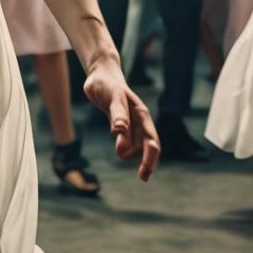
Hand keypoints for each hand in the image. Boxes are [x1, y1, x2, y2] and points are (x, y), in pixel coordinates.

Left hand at [83, 58, 159, 181]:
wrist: (101, 74)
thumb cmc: (107, 84)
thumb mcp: (112, 97)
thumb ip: (117, 114)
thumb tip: (120, 133)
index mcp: (141, 114)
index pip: (151, 140)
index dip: (149, 157)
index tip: (144, 172)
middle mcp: (139, 120)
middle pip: (148, 145)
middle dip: (147, 161)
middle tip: (143, 178)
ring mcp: (131, 122)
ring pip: (135, 144)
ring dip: (130, 152)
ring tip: (119, 150)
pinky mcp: (121, 123)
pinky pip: (127, 139)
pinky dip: (125, 147)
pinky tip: (121, 150)